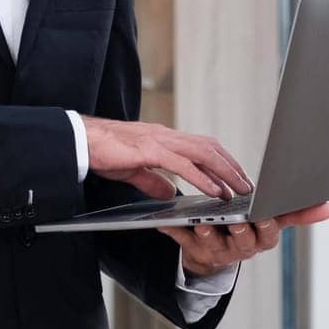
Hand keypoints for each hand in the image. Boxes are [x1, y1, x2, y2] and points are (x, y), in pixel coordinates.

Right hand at [82, 116, 251, 199]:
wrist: (80, 140)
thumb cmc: (103, 152)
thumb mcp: (133, 170)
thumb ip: (153, 180)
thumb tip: (170, 192)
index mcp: (163, 139)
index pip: (202, 146)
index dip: (223, 161)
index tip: (236, 177)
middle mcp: (166, 136)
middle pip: (210, 148)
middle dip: (232, 167)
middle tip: (248, 186)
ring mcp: (159, 141)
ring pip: (203, 153)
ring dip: (225, 172)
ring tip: (239, 190)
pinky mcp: (150, 150)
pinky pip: (183, 164)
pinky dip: (203, 178)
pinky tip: (215, 190)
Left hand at [160, 201, 328, 276]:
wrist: (215, 253)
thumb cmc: (247, 228)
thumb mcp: (272, 220)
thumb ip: (298, 213)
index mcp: (262, 238)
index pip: (270, 233)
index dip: (268, 226)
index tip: (265, 216)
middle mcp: (242, 249)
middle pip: (244, 242)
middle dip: (241, 231)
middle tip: (235, 221)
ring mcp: (219, 252)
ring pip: (214, 244)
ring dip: (209, 234)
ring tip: (202, 224)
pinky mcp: (194, 251)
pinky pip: (184, 242)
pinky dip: (176, 232)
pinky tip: (166, 222)